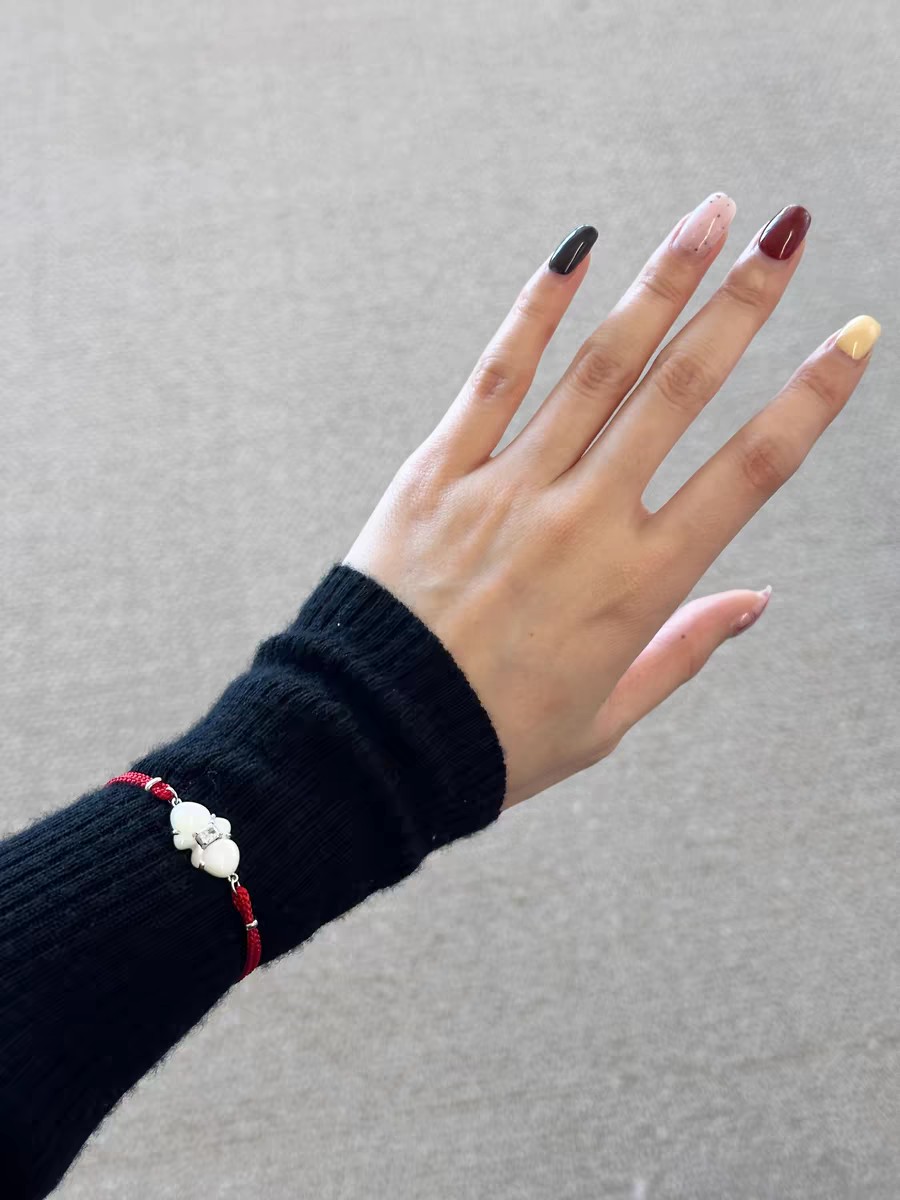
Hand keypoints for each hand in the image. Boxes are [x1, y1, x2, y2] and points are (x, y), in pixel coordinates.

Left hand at [344, 194, 879, 810]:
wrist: (371, 743)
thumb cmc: (492, 741)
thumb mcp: (606, 719)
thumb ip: (684, 651)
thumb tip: (757, 601)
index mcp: (639, 586)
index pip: (750, 472)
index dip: (812, 400)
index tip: (854, 339)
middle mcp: (584, 522)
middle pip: (681, 391)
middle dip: (742, 304)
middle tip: (786, 234)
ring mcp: (509, 488)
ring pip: (600, 366)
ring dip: (661, 283)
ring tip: (709, 218)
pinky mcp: (440, 472)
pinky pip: (497, 374)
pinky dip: (539, 309)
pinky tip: (577, 249)